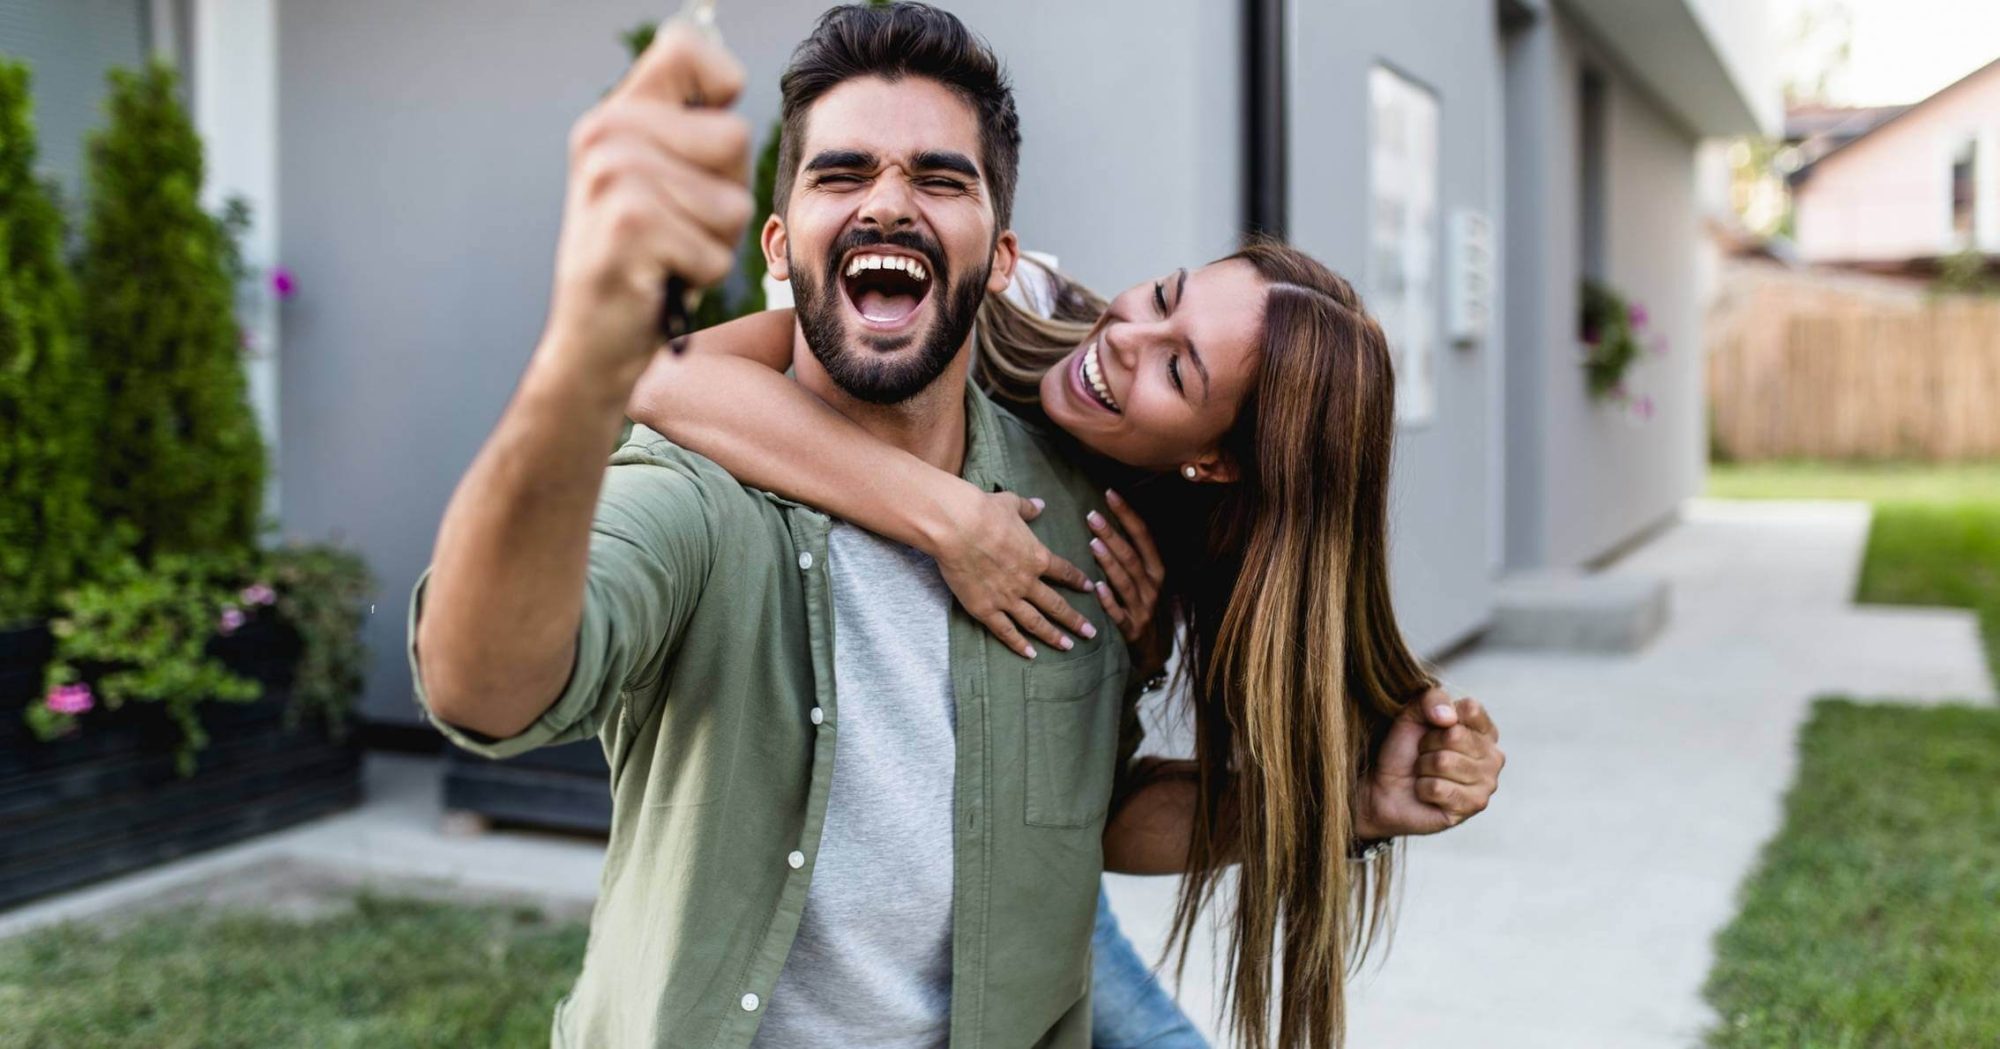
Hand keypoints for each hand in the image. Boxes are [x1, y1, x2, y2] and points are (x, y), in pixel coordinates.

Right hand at [541, 25, 752, 381]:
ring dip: (714, 242)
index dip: (723, 85)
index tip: (704, 143)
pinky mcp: (629, 225)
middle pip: (734, 137)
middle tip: (675, 226)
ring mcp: (612, 177)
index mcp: (615, 115)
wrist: (592, 343)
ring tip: (666, 253)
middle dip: (725, 194)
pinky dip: (701, 275)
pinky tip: (660, 279)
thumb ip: (690, 129)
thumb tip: (729, 75)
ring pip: (732, 201)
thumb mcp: (662, 182)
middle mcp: (605, 134)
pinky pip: (717, 249)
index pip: (689, 47)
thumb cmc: (645, 264)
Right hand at [935, 488, 1096, 658]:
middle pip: (1056, 605)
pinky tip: (1030, 654)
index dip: (1079, 581)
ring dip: (1053, 636)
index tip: (1090, 588)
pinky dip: (1018, 644)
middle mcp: (1027, 582)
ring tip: (1067, 646)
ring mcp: (1007, 598)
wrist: (957, 527)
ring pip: (1036, 622)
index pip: (1064, 572)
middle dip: (1075, 620)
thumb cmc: (984, 511)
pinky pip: (1005, 631)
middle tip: (1091, 633)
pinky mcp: (985, 609)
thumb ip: (1028, 508)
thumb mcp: (1011, 504)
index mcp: (1037, 557)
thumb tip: (1040, 504)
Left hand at [1086, 490, 1167, 676]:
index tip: (1110, 494)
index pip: (1144, 536)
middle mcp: (1153, 586)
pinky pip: (1119, 613)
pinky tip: (1097, 588)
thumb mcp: (1146, 579)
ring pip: (1126, 582)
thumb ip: (1132, 553)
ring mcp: (1143, 608)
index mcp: (1157, 570)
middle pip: (1131, 556)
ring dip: (1110, 562)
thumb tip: (1110, 519)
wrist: (1155, 650)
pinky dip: (1109, 600)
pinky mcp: (1131, 629)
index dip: (1128, 514)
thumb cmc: (1143, 605)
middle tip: (1092, 516)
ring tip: (1093, 543)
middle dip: (1112, 535)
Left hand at [1353, 688, 1504, 839]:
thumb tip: (1448, 718)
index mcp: (1485, 730)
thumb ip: (1432, 699)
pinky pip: (1438, 788)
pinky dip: (1422, 788)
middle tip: (1423, 755)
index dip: (1439, 717)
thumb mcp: (1413, 713)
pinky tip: (1426, 793)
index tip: (1432, 728)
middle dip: (1427, 745)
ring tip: (1424, 773)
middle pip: (1454, 736)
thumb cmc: (1404, 750)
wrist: (1384, 787)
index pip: (1470, 709)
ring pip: (1444, 762)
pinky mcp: (1472, 806)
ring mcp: (1487, 783)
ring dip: (1423, 767)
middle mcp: (1493, 756)